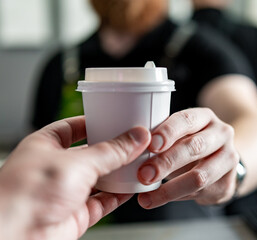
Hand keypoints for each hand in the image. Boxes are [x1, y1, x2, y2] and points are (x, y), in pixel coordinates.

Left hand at [0, 116, 150, 239]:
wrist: (16, 235)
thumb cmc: (26, 193)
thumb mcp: (76, 162)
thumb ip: (111, 151)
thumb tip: (135, 138)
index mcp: (46, 146)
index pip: (73, 128)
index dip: (94, 122)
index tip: (116, 119)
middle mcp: (56, 168)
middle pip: (91, 154)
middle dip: (112, 149)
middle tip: (134, 141)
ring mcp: (66, 192)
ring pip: (99, 179)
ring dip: (119, 173)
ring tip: (138, 162)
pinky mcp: (76, 213)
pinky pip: (103, 201)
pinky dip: (119, 195)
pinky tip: (131, 187)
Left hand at [137, 108, 238, 207]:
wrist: (220, 162)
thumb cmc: (190, 144)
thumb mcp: (179, 134)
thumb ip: (161, 138)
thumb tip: (132, 147)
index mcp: (205, 117)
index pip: (187, 120)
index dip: (168, 132)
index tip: (150, 144)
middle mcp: (221, 134)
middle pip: (195, 147)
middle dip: (166, 162)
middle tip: (144, 174)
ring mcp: (229, 159)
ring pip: (199, 176)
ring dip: (170, 188)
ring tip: (147, 197)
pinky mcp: (228, 183)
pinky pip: (199, 193)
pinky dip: (175, 198)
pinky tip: (158, 200)